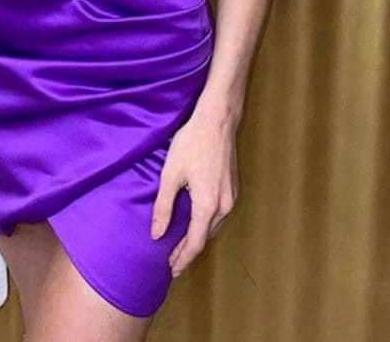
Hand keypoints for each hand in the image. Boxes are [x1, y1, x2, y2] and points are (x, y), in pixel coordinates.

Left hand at [150, 108, 239, 277]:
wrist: (218, 120)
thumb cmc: (192, 143)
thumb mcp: (171, 174)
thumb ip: (163, 206)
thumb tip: (157, 234)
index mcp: (208, 205)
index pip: (196, 243)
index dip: (183, 258)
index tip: (171, 269)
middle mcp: (224, 205)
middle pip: (206, 237)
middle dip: (188, 250)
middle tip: (172, 260)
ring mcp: (231, 197)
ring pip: (213, 226)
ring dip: (198, 236)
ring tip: (181, 244)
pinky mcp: (233, 188)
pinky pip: (219, 214)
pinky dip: (206, 223)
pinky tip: (194, 221)